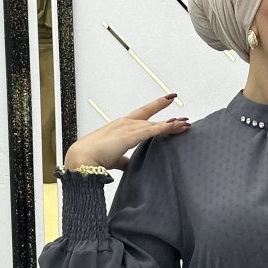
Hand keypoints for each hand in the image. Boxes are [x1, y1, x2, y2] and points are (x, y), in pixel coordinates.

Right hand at [63, 93, 189, 171]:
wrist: (82, 159)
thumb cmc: (93, 158)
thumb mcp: (114, 159)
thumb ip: (124, 161)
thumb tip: (131, 165)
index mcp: (120, 127)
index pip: (140, 116)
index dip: (154, 109)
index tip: (166, 102)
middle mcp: (125, 123)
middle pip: (150, 116)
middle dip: (165, 112)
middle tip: (180, 112)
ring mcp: (128, 127)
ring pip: (154, 124)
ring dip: (171, 124)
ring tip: (186, 124)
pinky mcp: (131, 135)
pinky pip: (153, 130)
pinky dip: (166, 127)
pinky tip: (176, 125)